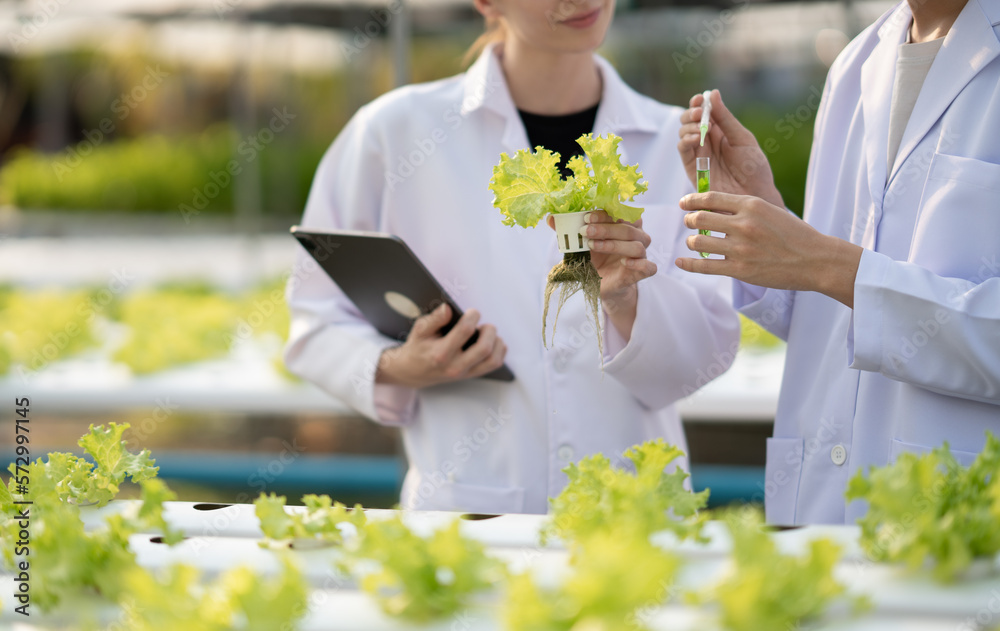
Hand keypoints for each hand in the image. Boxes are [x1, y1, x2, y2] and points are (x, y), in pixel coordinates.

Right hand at [375, 303, 506, 387]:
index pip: (465, 331)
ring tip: (488, 333)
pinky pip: (493, 364)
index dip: (473, 316)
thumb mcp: (420, 330)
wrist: (414, 372)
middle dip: (489, 330)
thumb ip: (434, 319)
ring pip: (493, 360)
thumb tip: (448, 308)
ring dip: (497, 342)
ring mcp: (465, 373)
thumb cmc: (418, 347)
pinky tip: (492, 342)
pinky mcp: (471, 375)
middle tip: (483, 324)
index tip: (472, 312)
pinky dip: (499, 351)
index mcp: (441, 353)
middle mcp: (455, 366)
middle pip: (484, 348)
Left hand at [546, 210, 656, 339]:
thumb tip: (551, 218)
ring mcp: (640, 255)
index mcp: (623, 225)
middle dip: (606, 228)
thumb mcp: (579, 245)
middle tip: (586, 231)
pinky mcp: (641, 273)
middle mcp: (635, 238)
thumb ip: (568, 231)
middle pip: (629, 228)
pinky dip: (640, 264)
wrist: (601, 286)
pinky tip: (625, 262)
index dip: (605, 213)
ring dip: (615, 244)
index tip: (586, 216)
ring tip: (594, 246)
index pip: (620, 213)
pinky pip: (650, 267)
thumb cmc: (593, 259)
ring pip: (637, 245)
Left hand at [676, 191, 861, 307]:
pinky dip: (688, 264)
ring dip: (691, 241)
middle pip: (700, 218)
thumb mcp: (771, 210)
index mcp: (752, 205)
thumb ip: (745, 208)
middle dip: (689, 220)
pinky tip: (680, 262)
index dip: (691, 200)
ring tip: (694, 242)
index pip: (711, 198)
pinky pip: (705, 266)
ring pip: (699, 242)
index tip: (683, 203)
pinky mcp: (740, 270)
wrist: (816, 260)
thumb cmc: (794, 234)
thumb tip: (716, 207)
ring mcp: (741, 248)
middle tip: (689, 223)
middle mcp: (744, 224)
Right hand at [677, 90, 784, 208]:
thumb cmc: (754, 168)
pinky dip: (685, 140)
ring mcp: (699, 155)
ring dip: (688, 126)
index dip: (699, 103)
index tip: (701, 98)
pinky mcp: (692, 168)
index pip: (704, 112)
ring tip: (700, 128)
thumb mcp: (742, 138)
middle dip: (690, 113)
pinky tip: (696, 138)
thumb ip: (726, 118)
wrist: (755, 195)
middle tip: (699, 113)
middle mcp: (707, 142)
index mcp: (721, 132)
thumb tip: (713, 93)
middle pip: (689, 121)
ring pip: (683, 133)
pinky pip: (683, 150)